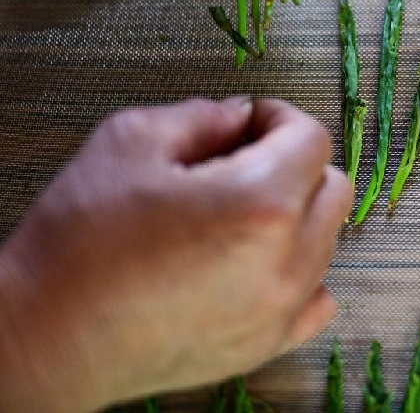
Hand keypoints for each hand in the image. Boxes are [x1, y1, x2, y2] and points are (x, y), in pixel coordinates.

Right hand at [0, 98, 351, 411]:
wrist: (48, 335)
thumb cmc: (79, 244)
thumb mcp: (129, 143)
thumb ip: (199, 116)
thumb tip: (237, 115)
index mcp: (259, 202)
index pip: (311, 139)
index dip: (281, 118)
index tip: (254, 121)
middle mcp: (286, 259)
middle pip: (332, 186)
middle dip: (297, 162)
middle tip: (248, 160)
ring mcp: (282, 307)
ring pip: (328, 238)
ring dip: (298, 213)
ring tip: (241, 212)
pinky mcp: (268, 343)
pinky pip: (318, 298)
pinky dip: (301, 271)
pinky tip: (260, 262)